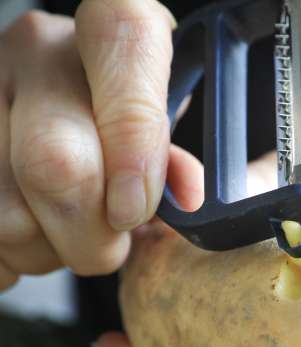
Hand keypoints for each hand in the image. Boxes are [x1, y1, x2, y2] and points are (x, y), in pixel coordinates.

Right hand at [0, 0, 201, 290]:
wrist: (33, 110)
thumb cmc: (107, 127)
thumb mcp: (148, 129)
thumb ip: (168, 161)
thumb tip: (187, 198)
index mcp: (106, 39)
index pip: (128, 49)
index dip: (134, 142)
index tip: (133, 209)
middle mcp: (38, 55)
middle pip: (57, 164)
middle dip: (91, 237)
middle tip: (105, 248)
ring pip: (11, 216)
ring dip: (46, 250)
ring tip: (58, 232)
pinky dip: (11, 256)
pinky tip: (27, 233)